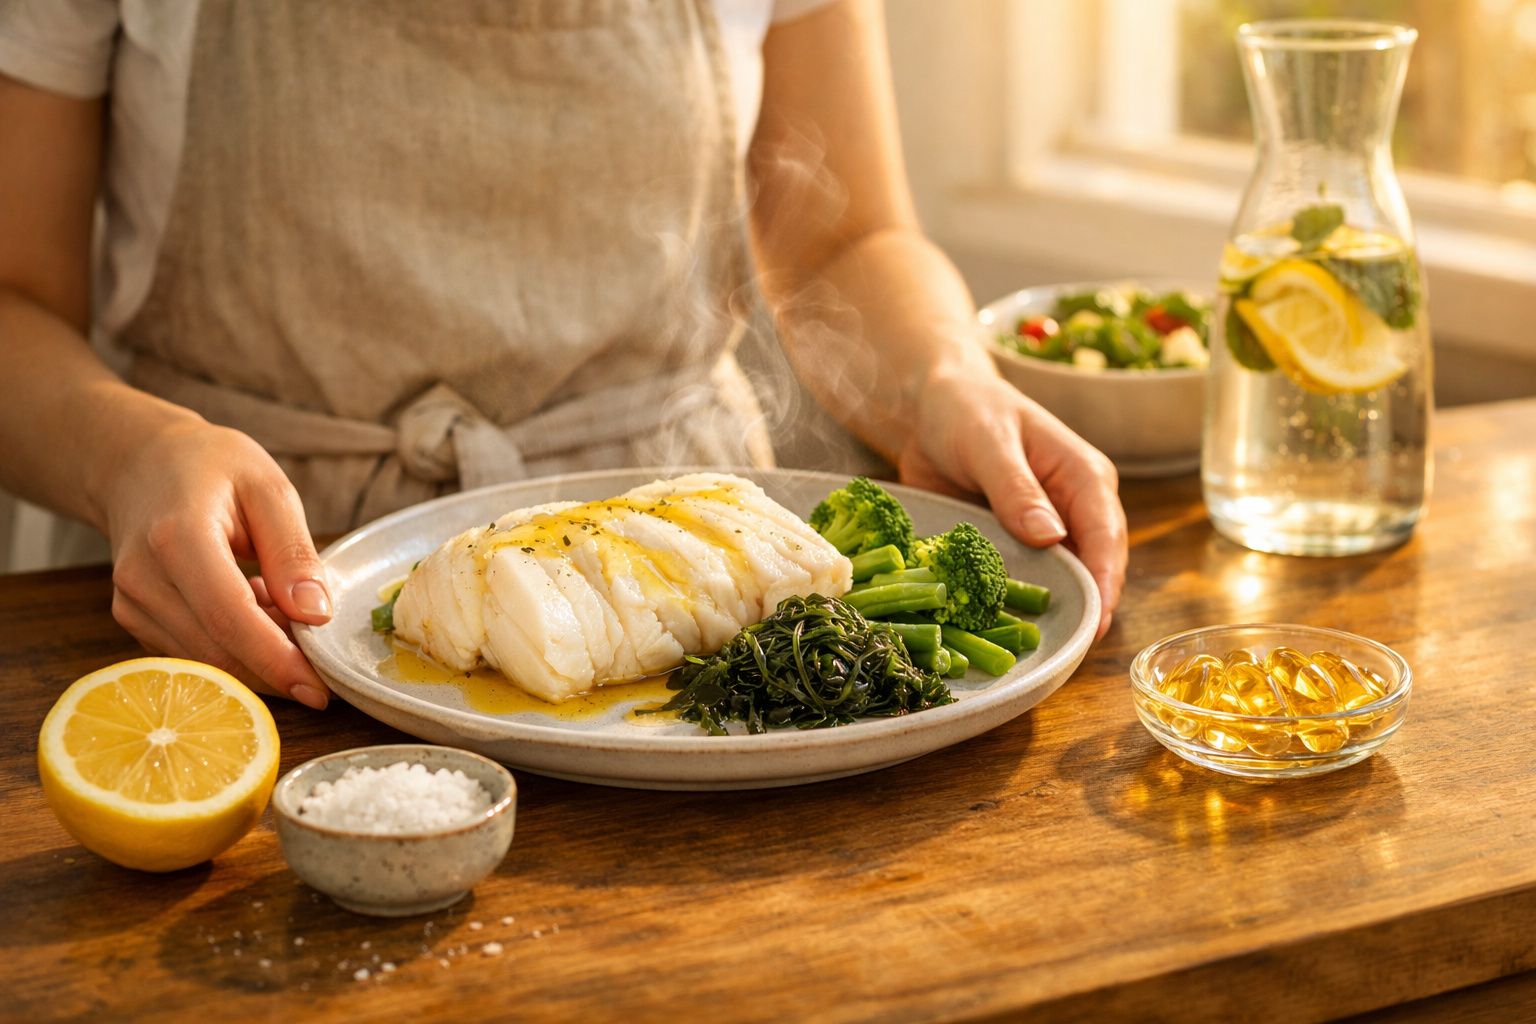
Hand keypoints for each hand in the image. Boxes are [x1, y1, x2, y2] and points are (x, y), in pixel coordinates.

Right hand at [99, 418, 333, 706]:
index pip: (229, 618)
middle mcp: (144, 578)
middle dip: (277, 670)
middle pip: (217, 651)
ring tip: (286, 608)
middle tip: (326, 665)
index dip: (277, 661)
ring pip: (206, 660)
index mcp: (178, 538)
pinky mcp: (133, 618)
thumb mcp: (268, 488)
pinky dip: (236, 646)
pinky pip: (194, 652)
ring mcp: (131, 603)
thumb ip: (293, 552)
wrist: (137, 462)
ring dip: (259, 656)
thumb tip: (317, 616)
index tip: (321, 690)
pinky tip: (258, 609)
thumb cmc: (209, 466)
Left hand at [896, 366, 1126, 638]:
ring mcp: (1047, 531)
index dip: (1105, 582)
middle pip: (1094, 567)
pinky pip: (1023, 581)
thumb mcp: (988, 442)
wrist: (931, 406)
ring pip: (1062, 581)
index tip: (1096, 624)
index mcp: (1085, 476)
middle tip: (1066, 653)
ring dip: (1051, 613)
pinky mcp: (1015, 545)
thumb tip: (1051, 537)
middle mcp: (1075, 509)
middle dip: (1085, 609)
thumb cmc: (968, 410)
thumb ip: (1016, 488)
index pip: (1107, 535)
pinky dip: (1016, 604)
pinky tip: (1000, 632)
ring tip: (1036, 652)